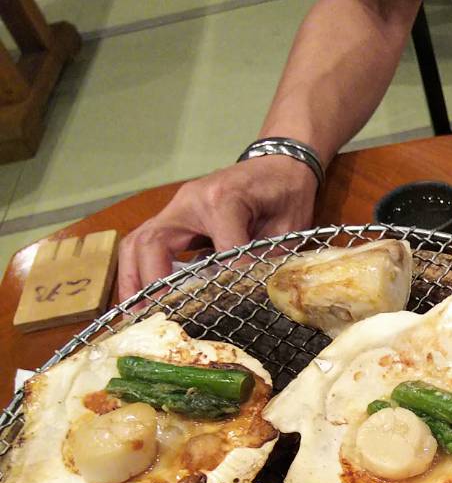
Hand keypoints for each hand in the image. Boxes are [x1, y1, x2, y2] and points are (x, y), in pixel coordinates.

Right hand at [117, 154, 317, 299]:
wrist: (280, 164)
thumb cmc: (285, 193)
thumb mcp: (288, 228)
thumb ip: (267, 258)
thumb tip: (251, 295)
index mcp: (224, 200)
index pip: (217, 250)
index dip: (222, 282)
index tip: (222, 309)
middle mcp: (191, 202)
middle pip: (152, 242)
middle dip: (149, 283)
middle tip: (149, 318)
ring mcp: (178, 208)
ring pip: (139, 241)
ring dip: (133, 278)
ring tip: (135, 314)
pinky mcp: (175, 217)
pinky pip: (146, 243)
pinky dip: (140, 270)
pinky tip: (144, 298)